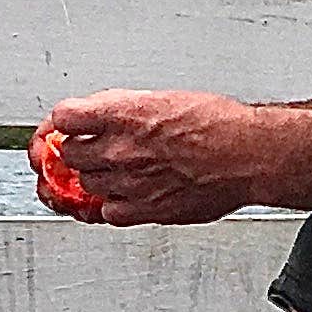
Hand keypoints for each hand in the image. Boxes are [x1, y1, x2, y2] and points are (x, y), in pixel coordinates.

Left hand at [36, 90, 263, 225]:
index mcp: (123, 114)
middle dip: (79, 151)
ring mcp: (130, 182)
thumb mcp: (163, 99)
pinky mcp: (145, 210)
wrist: (248, 155)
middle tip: (94, 150)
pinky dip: (114, 205)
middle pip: (69, 155)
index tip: (69, 127)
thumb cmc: (218, 125)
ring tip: (120, 171)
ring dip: (97, 178)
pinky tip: (129, 194)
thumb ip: (125, 110)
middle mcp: (120, 149)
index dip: (65, 123)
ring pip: (87, 185)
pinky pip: (109, 213)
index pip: (63, 118)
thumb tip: (102, 116)